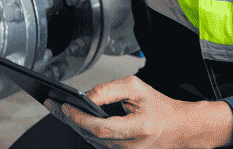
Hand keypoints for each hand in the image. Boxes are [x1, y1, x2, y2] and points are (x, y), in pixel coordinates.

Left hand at [47, 76, 232, 148]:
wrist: (179, 128)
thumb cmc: (160, 107)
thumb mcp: (137, 89)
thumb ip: (110, 91)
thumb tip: (87, 96)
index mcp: (137, 128)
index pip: (100, 127)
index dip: (80, 118)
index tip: (65, 105)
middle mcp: (130, 146)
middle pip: (92, 136)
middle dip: (71, 120)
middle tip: (54, 105)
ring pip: (93, 141)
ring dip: (76, 125)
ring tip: (60, 109)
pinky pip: (99, 143)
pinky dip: (86, 130)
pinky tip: (75, 118)